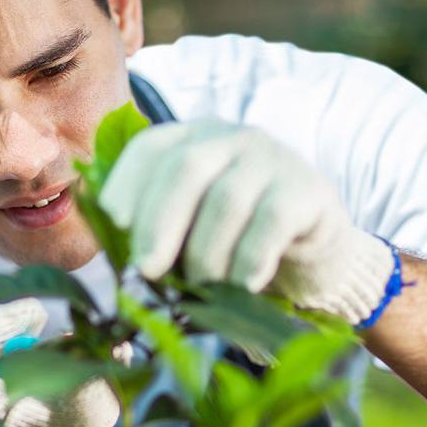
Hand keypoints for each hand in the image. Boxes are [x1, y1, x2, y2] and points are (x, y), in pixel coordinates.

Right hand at [0, 299, 119, 426]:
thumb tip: (39, 311)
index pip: (94, 400)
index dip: (108, 367)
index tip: (107, 341)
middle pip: (98, 411)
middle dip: (86, 375)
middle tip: (64, 352)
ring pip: (82, 426)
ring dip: (66, 398)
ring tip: (17, 393)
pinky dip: (54, 422)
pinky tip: (18, 418)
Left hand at [100, 119, 393, 324]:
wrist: (313, 250)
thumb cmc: (235, 242)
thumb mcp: (189, 231)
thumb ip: (154, 234)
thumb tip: (121, 265)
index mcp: (192, 141)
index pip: (149, 149)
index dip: (125, 184)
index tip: (114, 225)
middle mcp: (231, 139)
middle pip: (185, 167)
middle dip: (159, 223)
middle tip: (148, 270)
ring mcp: (273, 159)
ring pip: (227, 199)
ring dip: (206, 253)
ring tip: (201, 287)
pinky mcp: (309, 189)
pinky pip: (272, 221)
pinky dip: (250, 258)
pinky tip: (244, 283)